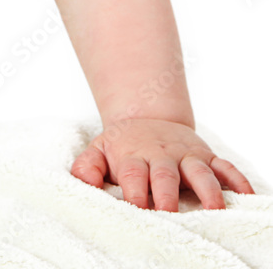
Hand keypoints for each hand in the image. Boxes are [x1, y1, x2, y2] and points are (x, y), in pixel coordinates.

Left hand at [70, 117, 255, 211]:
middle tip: (170, 213)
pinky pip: (225, 166)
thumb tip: (84, 181)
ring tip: (215, 208)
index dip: (135, 191)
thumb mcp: (99, 150)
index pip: (133, 174)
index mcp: (134, 156)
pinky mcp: (206, 156)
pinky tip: (246, 196)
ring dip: (208, 189)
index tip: (137, 207)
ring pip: (199, 170)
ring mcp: (186, 155)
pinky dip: (237, 180)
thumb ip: (87, 167)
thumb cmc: (122, 146)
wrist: (146, 116)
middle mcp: (161, 155)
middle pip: (165, 174)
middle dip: (168, 194)